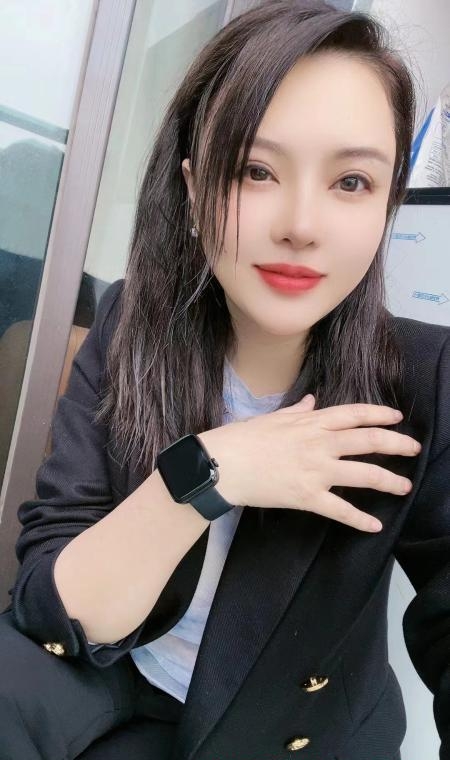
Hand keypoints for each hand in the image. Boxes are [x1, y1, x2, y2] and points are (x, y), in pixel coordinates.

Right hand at [198, 395, 420, 532]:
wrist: (221, 464)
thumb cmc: (243, 438)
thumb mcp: (273, 417)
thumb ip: (298, 410)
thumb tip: (312, 401)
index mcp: (311, 422)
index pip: (354, 414)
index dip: (380, 414)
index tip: (397, 418)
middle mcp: (320, 444)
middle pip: (369, 441)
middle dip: (397, 444)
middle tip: (413, 449)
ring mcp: (316, 470)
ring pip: (364, 475)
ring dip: (389, 481)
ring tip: (404, 487)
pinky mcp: (307, 496)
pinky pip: (340, 510)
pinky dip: (359, 519)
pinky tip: (374, 525)